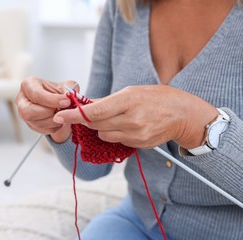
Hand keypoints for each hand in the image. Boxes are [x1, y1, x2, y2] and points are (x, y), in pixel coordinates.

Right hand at [16, 76, 78, 142]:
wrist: (57, 102)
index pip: (36, 94)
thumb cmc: (57, 91)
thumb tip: (69, 96)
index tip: (66, 102)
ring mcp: (23, 114)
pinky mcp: (30, 124)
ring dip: (54, 121)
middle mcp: (22, 100)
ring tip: (64, 115)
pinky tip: (60, 120)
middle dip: (49, 113)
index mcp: (28, 85)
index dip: (52, 100)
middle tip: (63, 110)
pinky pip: (42, 130)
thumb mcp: (65, 85)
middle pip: (28, 113)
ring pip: (36, 123)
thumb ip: (69, 88)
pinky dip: (54, 127)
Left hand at [53, 84, 218, 148]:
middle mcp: (131, 119)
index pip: (94, 112)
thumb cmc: (157, 97)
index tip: (59, 116)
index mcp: (128, 100)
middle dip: (85, 120)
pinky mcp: (138, 144)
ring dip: (100, 127)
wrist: (183, 115)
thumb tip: (85, 106)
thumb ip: (108, 101)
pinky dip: (113, 133)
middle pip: (95, 125)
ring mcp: (135, 134)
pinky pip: (115, 140)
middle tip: (82, 114)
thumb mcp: (132, 91)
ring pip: (103, 135)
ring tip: (113, 118)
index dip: (74, 115)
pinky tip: (124, 125)